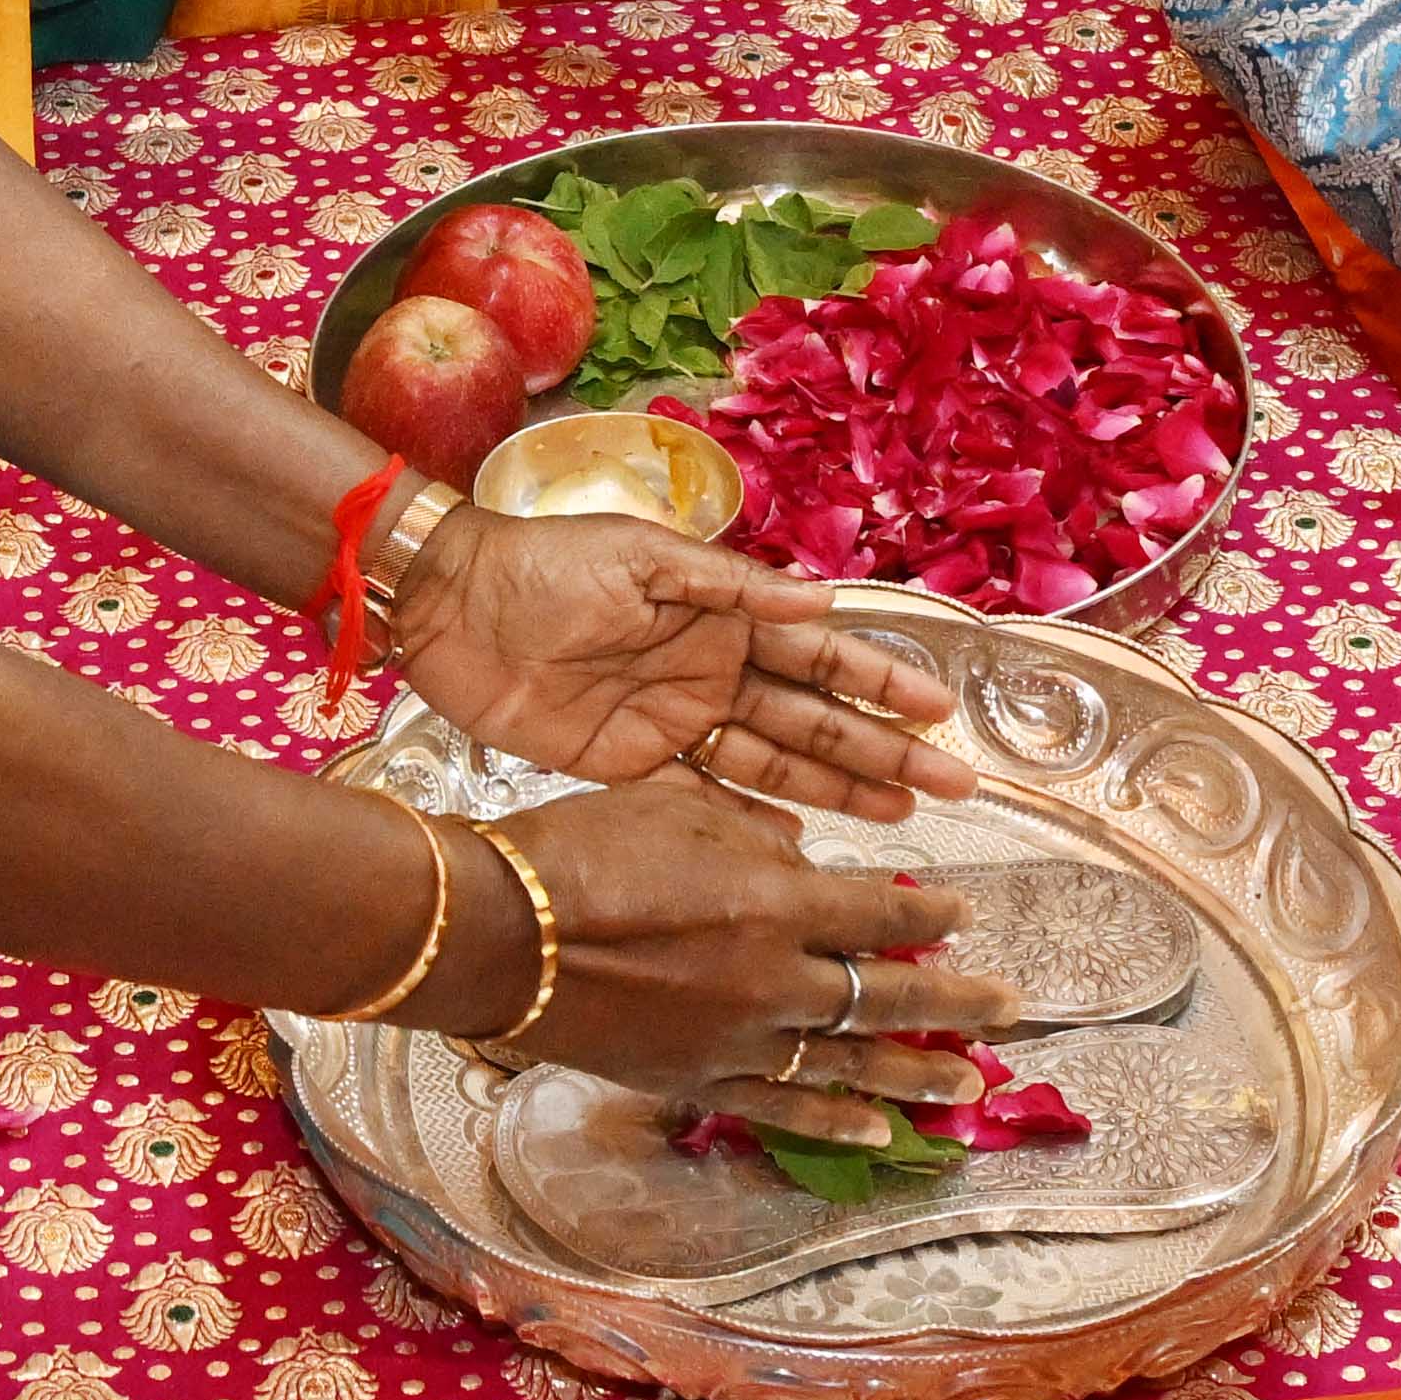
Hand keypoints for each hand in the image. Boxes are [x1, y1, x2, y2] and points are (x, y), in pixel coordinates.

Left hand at [387, 501, 979, 820]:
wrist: (448, 607)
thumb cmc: (542, 564)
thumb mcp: (639, 557)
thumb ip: (729, 586)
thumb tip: (819, 602)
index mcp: (719, 613)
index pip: (816, 653)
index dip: (877, 681)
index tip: (937, 708)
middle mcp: (710, 669)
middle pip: (812, 717)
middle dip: (881, 747)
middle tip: (952, 781)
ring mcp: (675, 720)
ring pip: (775, 762)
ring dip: (839, 786)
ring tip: (903, 814)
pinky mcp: (631, 764)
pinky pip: (707, 796)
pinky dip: (754, 820)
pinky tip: (803, 841)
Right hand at [456, 774, 1012, 1137]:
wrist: (494, 933)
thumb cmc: (577, 850)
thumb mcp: (674, 808)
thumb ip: (751, 833)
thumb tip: (802, 854)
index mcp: (775, 898)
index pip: (878, 911)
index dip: (928, 914)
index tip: (964, 915)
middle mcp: (775, 978)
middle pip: (887, 994)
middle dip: (955, 1001)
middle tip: (1008, 1009)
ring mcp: (740, 1039)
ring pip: (850, 1061)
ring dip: (916, 1073)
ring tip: (968, 1085)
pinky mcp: (697, 1080)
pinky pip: (783, 1106)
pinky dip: (835, 1119)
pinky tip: (878, 1133)